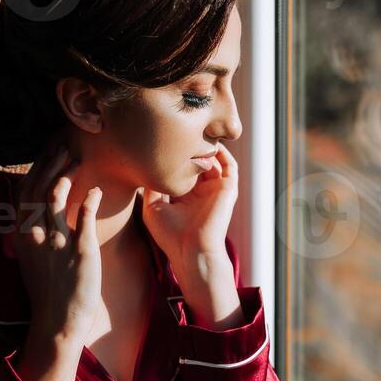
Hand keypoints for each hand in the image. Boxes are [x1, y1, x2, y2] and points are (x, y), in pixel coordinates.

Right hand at [12, 139, 102, 344]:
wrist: (57, 322)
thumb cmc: (49, 292)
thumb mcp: (32, 260)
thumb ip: (33, 236)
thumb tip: (37, 217)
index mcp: (22, 236)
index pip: (25, 192)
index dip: (36, 169)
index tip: (47, 152)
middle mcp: (35, 234)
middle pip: (38, 187)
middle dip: (49, 161)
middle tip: (62, 143)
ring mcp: (56, 241)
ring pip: (56, 196)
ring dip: (65, 173)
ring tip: (76, 157)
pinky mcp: (80, 251)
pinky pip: (83, 217)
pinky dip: (89, 200)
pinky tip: (96, 189)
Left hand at [141, 143, 237, 271]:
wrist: (191, 250)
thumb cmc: (170, 235)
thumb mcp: (153, 207)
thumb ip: (152, 185)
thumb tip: (150, 163)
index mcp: (184, 196)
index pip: (182, 169)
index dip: (175, 155)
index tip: (164, 140)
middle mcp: (201, 191)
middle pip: (199, 162)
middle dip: (192, 147)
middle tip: (182, 130)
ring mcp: (215, 190)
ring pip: (215, 161)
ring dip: (207, 148)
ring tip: (197, 133)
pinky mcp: (228, 190)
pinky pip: (230, 167)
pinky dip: (223, 154)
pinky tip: (211, 145)